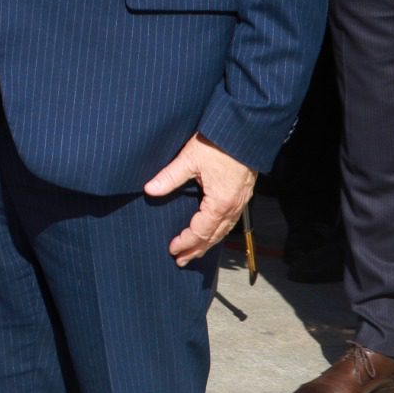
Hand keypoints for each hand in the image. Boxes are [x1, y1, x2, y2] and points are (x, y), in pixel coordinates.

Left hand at [144, 133, 257, 265]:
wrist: (244, 131)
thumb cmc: (218, 143)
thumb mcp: (189, 159)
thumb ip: (169, 177)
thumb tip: (149, 190)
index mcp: (220, 203)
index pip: (201, 231)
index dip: (186, 242)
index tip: (172, 249)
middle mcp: (233, 207)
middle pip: (214, 236)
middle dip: (197, 250)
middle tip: (181, 260)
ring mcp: (240, 202)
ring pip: (223, 230)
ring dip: (208, 243)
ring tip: (194, 252)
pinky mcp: (242, 194)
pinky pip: (230, 221)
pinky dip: (218, 231)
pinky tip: (211, 232)